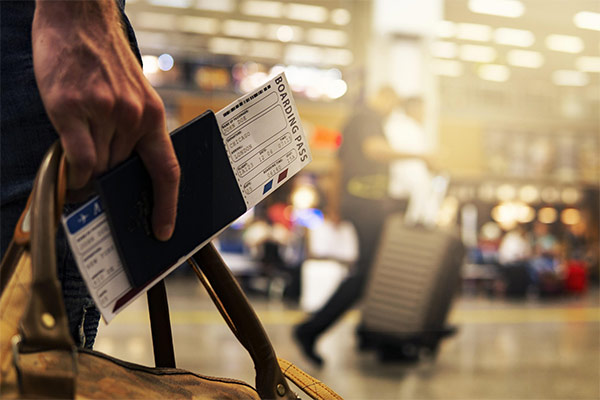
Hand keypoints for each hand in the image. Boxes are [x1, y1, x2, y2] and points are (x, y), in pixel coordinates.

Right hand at [32, 0, 179, 240]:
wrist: (79, 19)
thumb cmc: (105, 60)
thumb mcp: (134, 96)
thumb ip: (133, 132)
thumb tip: (120, 173)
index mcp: (153, 116)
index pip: (167, 171)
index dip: (167, 205)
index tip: (164, 230)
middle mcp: (132, 117)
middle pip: (121, 172)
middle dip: (110, 182)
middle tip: (100, 188)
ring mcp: (103, 113)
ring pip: (98, 167)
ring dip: (89, 173)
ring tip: (80, 161)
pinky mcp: (71, 108)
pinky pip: (78, 158)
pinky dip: (74, 171)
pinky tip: (71, 168)